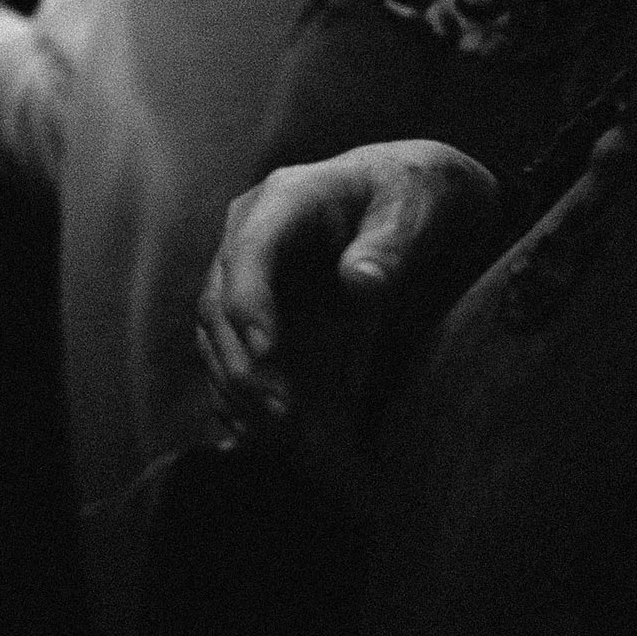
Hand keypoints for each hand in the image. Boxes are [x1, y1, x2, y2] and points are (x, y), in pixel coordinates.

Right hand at [196, 138, 497, 440]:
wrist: (414, 198)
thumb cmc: (417, 195)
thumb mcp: (419, 208)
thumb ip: (391, 245)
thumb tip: (359, 283)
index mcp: (284, 200)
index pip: (249, 253)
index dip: (249, 305)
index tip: (266, 354)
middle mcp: (249, 236)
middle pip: (220, 304)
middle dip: (245, 367)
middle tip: (285, 420)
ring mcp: (248, 274)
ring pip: (217, 337)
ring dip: (240, 390)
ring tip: (278, 440)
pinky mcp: (258, 309)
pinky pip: (233, 356)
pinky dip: (240, 396)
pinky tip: (257, 439)